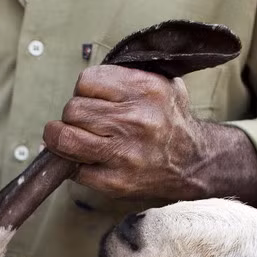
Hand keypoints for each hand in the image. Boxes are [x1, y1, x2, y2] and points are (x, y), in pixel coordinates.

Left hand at [43, 65, 256, 207]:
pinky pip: (74, 169)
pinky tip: (88, 160)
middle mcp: (135, 120)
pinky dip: (75, 165)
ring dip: (63, 139)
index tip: (91, 99)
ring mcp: (124, 153)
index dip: (83, 90)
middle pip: (72, 110)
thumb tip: (85, 82)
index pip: (86, 81)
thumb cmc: (170, 120)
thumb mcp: (162, 83)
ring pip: (65, 139)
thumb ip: (126, 75)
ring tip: (73, 138)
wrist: (193, 162)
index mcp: (145, 89)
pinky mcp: (116, 181)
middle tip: (85, 122)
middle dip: (73, 116)